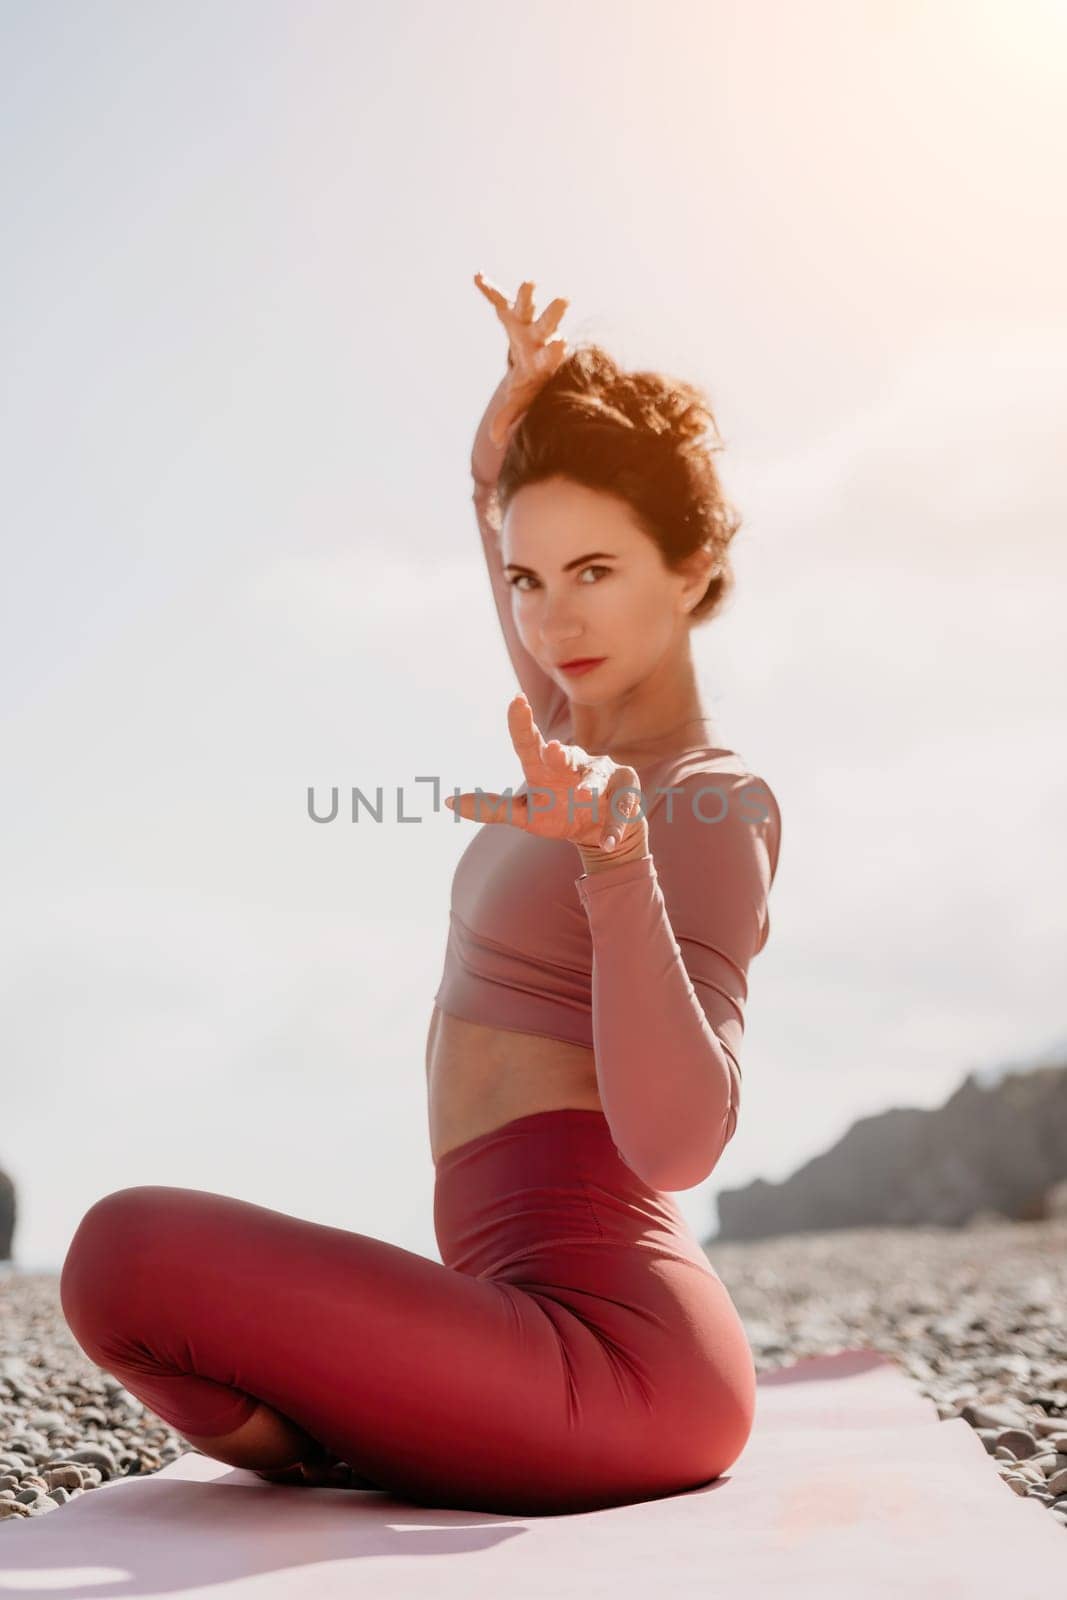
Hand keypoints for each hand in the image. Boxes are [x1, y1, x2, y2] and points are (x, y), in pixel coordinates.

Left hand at [444, 694, 646, 854]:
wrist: (598, 833)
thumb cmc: (558, 814)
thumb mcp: (525, 815)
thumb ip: (492, 808)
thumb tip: (449, 801)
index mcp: (545, 768)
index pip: (529, 743)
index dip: (521, 722)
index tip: (515, 700)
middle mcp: (574, 764)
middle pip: (565, 755)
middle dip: (560, 753)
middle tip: (551, 751)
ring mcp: (602, 775)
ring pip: (596, 778)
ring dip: (592, 786)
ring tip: (585, 797)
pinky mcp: (626, 793)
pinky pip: (621, 808)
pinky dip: (615, 826)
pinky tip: (607, 841)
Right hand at [473, 274, 569, 446]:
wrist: (531, 367)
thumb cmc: (531, 388)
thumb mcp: (521, 403)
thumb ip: (510, 418)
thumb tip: (496, 440)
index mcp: (543, 363)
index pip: (551, 356)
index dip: (554, 351)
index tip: (561, 344)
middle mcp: (538, 340)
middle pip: (547, 327)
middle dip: (553, 316)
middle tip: (564, 301)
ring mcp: (525, 326)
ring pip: (527, 310)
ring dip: (526, 297)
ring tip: (528, 284)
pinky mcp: (511, 316)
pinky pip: (499, 301)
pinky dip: (490, 290)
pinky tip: (477, 276)